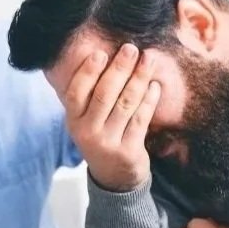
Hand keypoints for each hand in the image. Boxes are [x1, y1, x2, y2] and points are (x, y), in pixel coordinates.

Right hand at [60, 44, 160, 191]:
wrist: (114, 178)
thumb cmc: (101, 139)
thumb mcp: (87, 122)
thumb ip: (91, 97)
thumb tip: (107, 56)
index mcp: (74, 121)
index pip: (76, 92)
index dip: (88, 72)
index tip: (102, 53)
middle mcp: (88, 132)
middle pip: (104, 94)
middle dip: (119, 68)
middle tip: (131, 49)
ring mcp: (108, 142)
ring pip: (125, 103)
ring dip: (139, 78)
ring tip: (149, 59)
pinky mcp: (129, 150)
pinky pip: (141, 118)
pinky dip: (149, 99)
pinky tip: (155, 85)